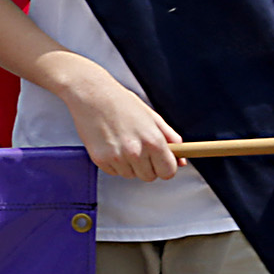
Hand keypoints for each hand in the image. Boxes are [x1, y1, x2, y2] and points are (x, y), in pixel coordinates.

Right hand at [61, 76, 181, 180]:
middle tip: (140, 150)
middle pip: (149, 177)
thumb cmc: (121, 103)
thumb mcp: (152, 117)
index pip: (168, 172)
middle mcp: (135, 152)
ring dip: (129, 165)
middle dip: (147, 167)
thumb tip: (181, 159)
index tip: (161, 162)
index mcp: (153, 141)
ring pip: (130, 175)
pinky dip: (114, 163)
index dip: (166, 168)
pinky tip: (111, 145)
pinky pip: (114, 172)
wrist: (92, 96)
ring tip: (123, 144)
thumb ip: (170, 138)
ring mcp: (116, 157)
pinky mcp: (100, 160)